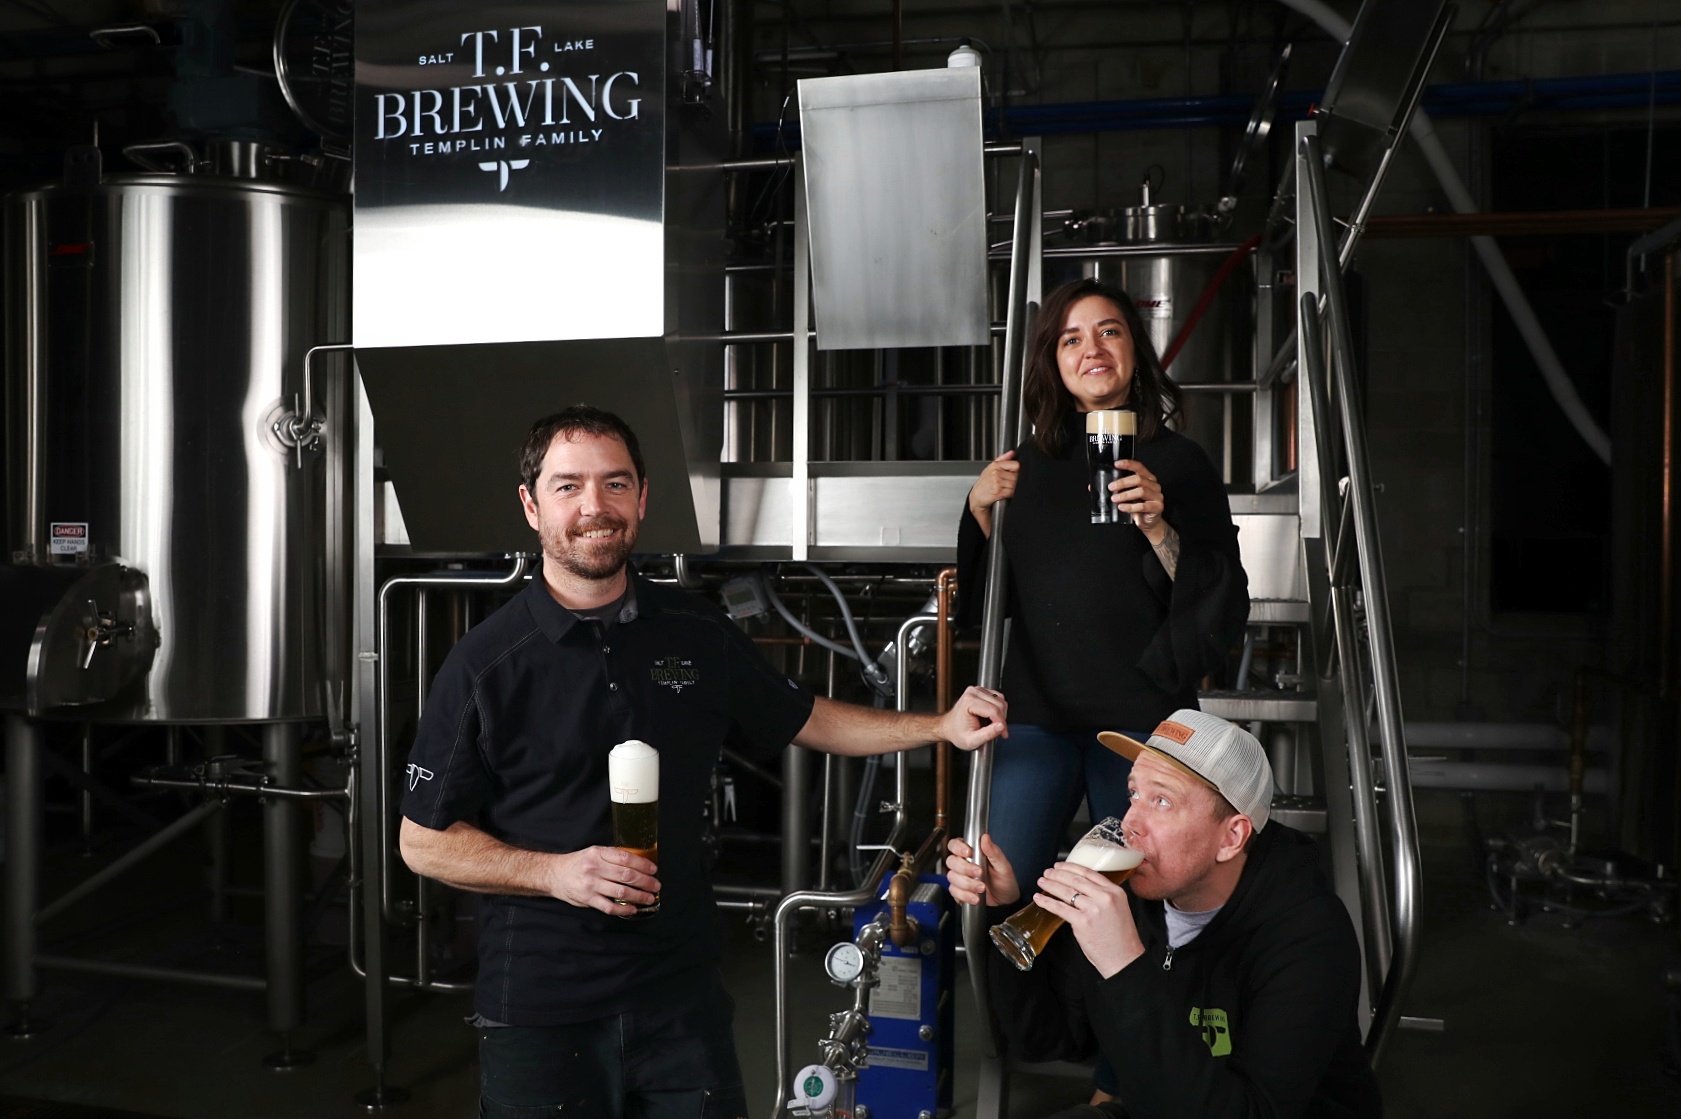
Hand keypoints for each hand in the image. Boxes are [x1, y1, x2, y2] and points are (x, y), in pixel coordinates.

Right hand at [549, 846, 659, 916]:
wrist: (555, 874)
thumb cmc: (578, 863)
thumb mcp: (594, 853)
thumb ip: (612, 857)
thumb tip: (637, 864)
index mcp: (598, 854)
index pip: (626, 858)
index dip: (643, 864)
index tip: (653, 870)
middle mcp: (595, 868)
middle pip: (627, 875)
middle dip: (646, 881)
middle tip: (656, 885)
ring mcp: (591, 885)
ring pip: (621, 892)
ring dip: (639, 896)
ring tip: (649, 898)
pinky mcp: (587, 899)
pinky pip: (609, 906)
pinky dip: (624, 909)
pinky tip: (633, 909)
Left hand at [936, 685, 1008, 750]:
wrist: (949, 727)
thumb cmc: (957, 733)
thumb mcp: (972, 740)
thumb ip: (988, 734)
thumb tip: (1001, 727)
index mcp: (969, 702)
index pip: (994, 711)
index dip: (1002, 724)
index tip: (1004, 734)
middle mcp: (973, 692)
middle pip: (999, 705)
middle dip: (1001, 720)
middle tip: (997, 731)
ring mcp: (977, 690)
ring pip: (1001, 701)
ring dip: (1001, 714)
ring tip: (992, 724)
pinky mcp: (982, 691)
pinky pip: (998, 698)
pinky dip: (999, 709)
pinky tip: (991, 717)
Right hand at [945, 834, 1019, 907]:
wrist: (1005, 901)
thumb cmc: (1004, 881)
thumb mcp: (1003, 866)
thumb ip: (994, 852)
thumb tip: (985, 838)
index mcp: (972, 852)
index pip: (955, 844)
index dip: (958, 847)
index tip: (969, 853)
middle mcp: (963, 864)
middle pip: (951, 861)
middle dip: (965, 868)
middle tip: (980, 873)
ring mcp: (959, 878)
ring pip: (952, 877)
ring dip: (967, 884)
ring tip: (982, 888)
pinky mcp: (958, 891)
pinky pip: (954, 892)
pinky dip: (965, 895)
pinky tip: (975, 897)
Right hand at [968, 451, 1019, 535]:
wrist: (976, 497)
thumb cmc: (983, 483)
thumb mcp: (990, 468)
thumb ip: (1003, 459)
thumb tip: (1012, 453)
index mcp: (996, 465)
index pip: (1016, 465)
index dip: (1018, 470)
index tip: (1016, 473)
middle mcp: (996, 473)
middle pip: (1017, 475)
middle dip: (1017, 480)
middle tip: (1011, 483)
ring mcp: (997, 482)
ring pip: (1015, 484)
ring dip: (1015, 487)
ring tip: (1008, 488)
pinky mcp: (998, 492)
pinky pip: (1012, 492)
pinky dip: (1012, 493)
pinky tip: (1007, 493)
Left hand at [1033, 862, 1145, 977]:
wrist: (1124, 958)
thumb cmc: (1121, 938)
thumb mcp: (1119, 908)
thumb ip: (1104, 897)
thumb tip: (1082, 891)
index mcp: (1115, 891)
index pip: (1089, 873)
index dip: (1071, 867)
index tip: (1060, 865)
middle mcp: (1105, 897)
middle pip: (1075, 880)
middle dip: (1057, 874)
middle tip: (1047, 872)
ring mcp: (1092, 909)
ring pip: (1066, 891)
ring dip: (1050, 885)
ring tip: (1042, 882)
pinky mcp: (1082, 922)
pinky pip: (1060, 908)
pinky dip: (1047, 902)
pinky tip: (1039, 899)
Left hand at [1110, 460, 1166, 542]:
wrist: (1148, 523)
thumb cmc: (1138, 507)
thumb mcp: (1127, 496)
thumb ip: (1116, 490)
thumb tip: (1092, 487)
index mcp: (1148, 478)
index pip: (1139, 467)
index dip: (1128, 464)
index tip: (1116, 464)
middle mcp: (1154, 485)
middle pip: (1139, 479)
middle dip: (1123, 482)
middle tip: (1111, 487)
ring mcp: (1157, 496)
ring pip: (1141, 491)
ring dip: (1125, 495)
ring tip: (1114, 499)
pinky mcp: (1157, 507)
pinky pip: (1143, 506)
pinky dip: (1130, 507)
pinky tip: (1122, 507)